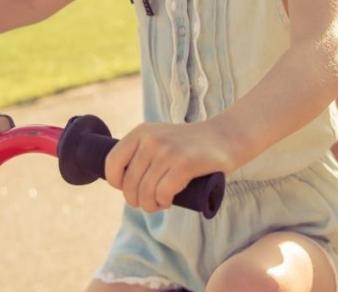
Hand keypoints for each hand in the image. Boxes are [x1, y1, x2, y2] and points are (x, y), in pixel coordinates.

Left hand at [104, 122, 233, 213]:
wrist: (225, 136)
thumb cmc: (189, 145)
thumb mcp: (160, 139)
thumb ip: (141, 153)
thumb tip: (120, 183)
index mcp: (141, 132)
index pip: (112, 162)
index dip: (117, 183)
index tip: (130, 189)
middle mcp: (152, 139)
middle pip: (129, 183)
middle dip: (136, 200)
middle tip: (149, 202)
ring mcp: (168, 151)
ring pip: (145, 192)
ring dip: (151, 205)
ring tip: (160, 203)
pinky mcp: (185, 164)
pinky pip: (163, 193)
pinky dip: (163, 202)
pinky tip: (169, 201)